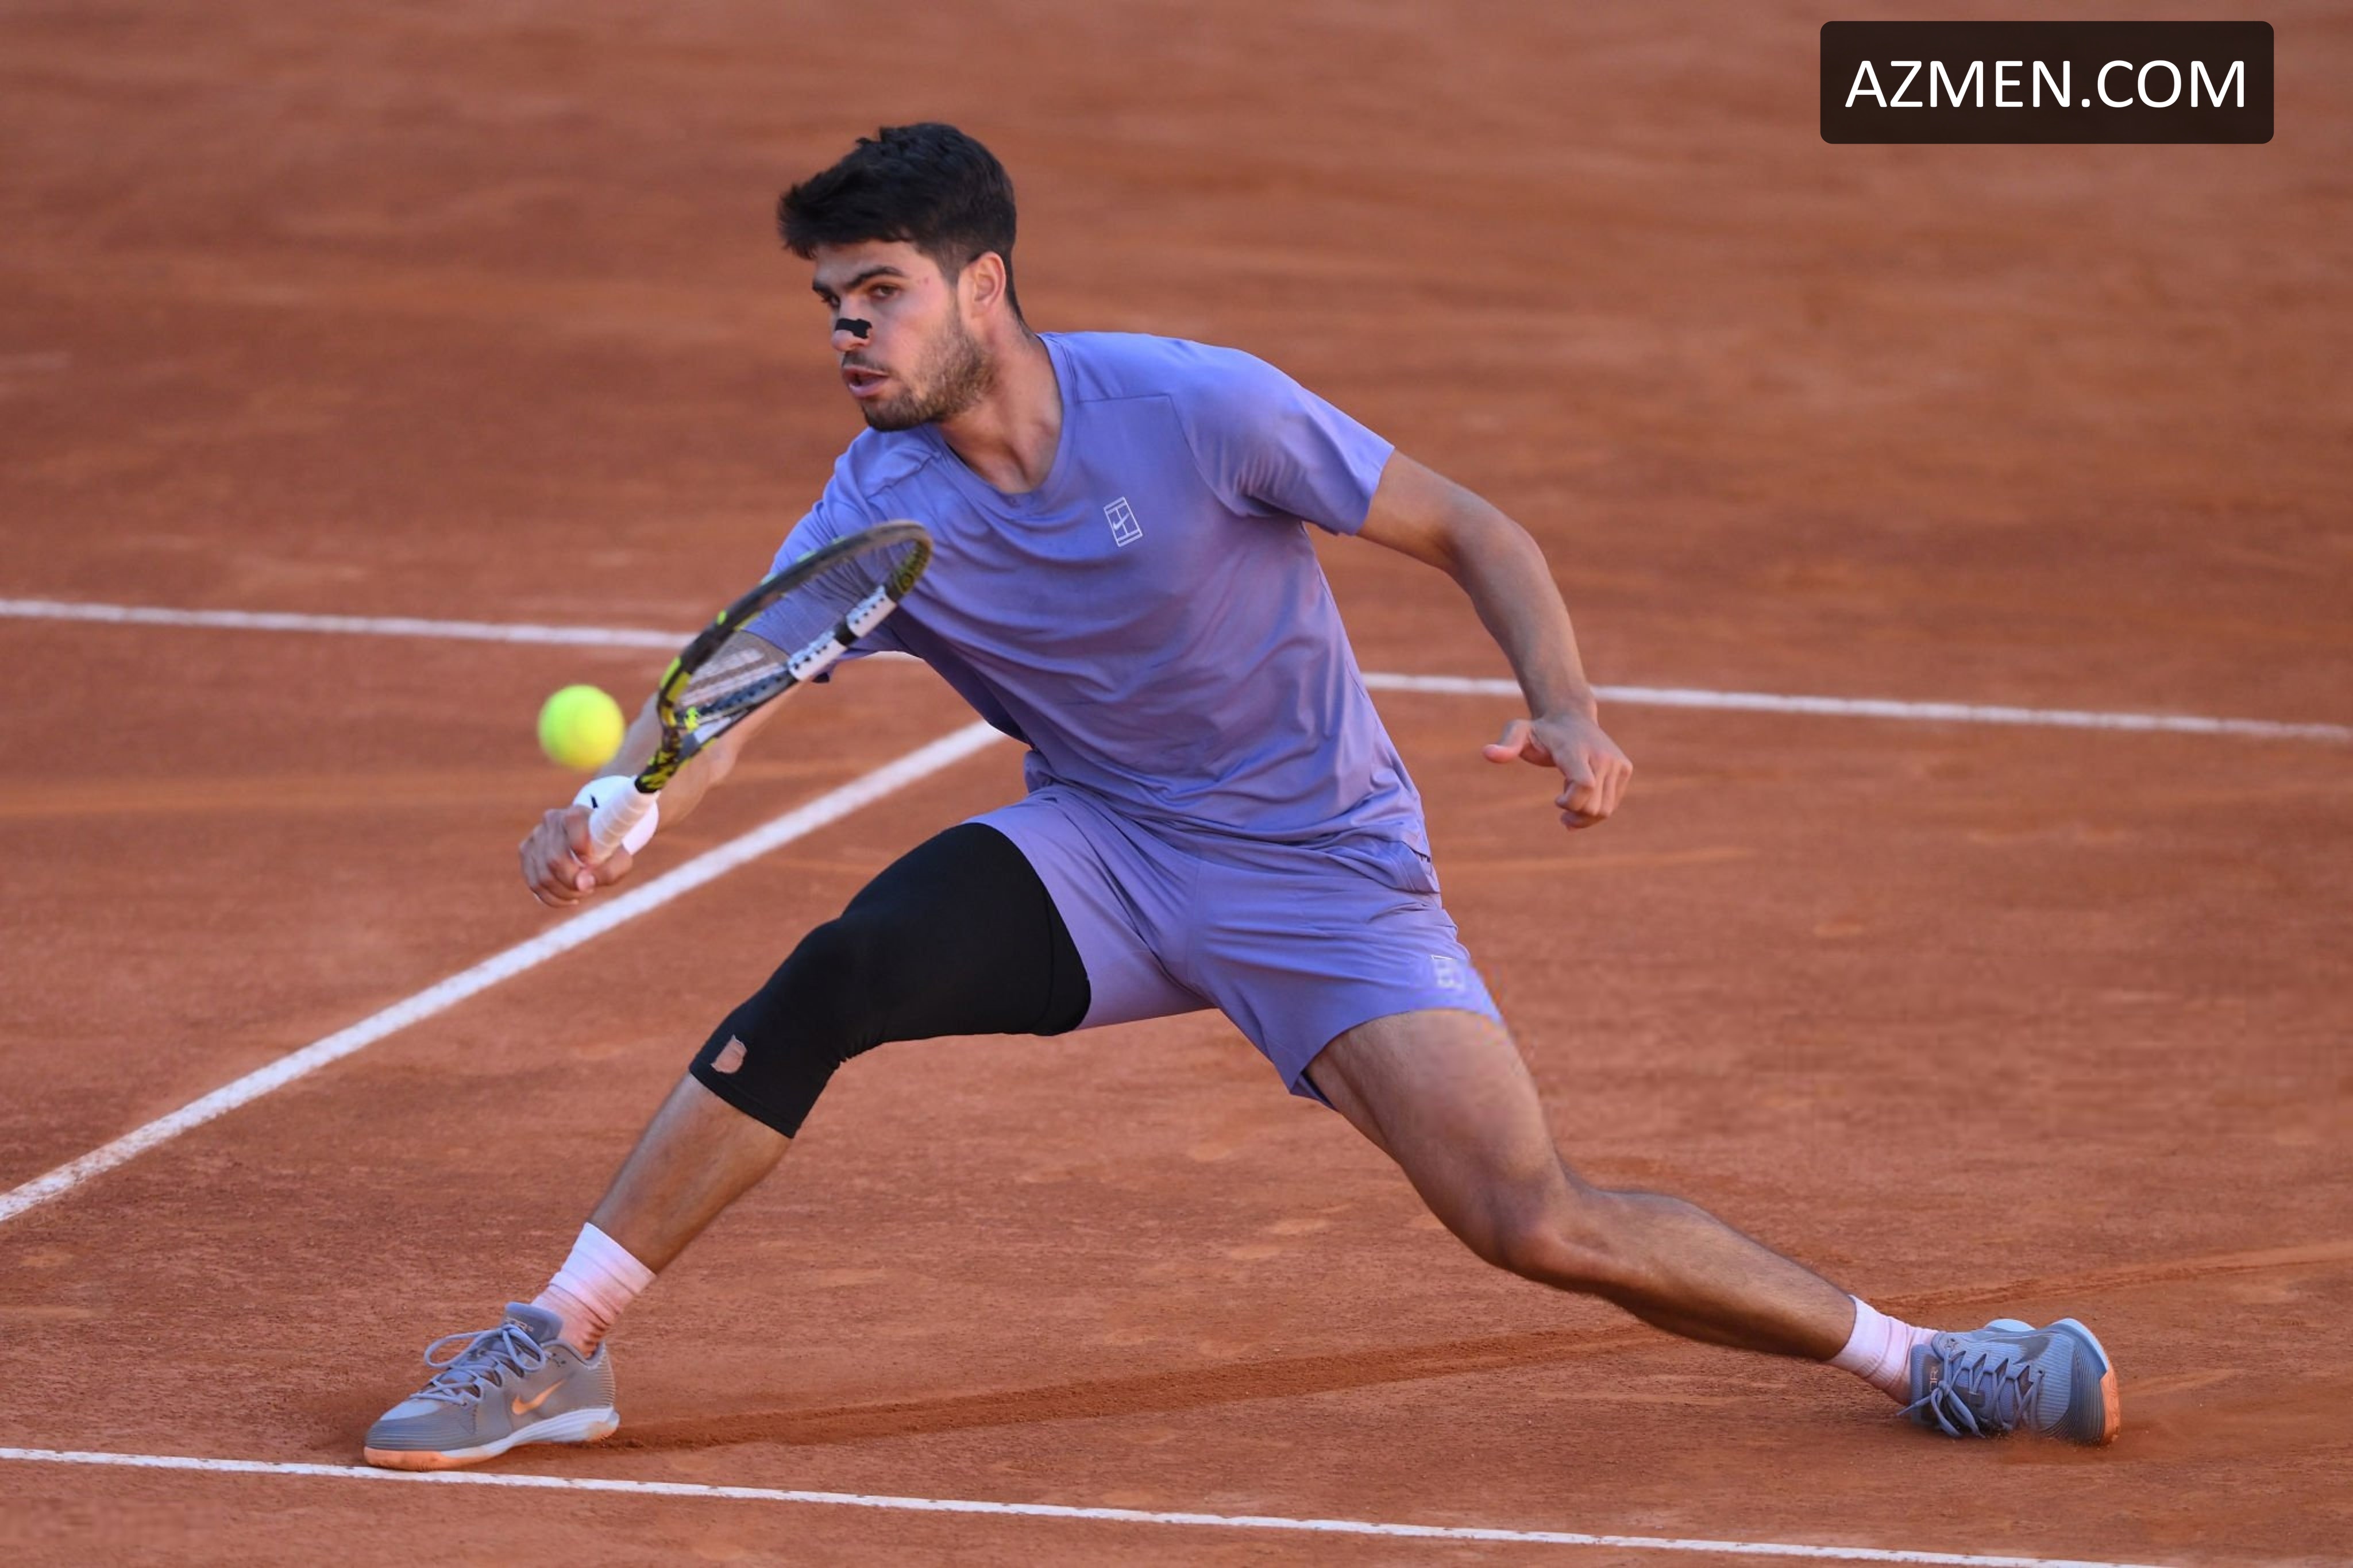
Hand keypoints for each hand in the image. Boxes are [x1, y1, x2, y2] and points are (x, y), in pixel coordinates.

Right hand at [519, 804, 635, 907]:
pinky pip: (533, 883)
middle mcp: (552, 820)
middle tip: (588, 888)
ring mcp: (535, 835)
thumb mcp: (619, 860)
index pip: (572, 823)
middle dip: (573, 882)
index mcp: (577, 814)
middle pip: (555, 859)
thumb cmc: (608, 851)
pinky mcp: (526, 851)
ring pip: (542, 876)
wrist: (591, 844)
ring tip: (581, 891)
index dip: (580, 847)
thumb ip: (609, 871)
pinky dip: (552, 897)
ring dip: (564, 892)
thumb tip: (582, 884)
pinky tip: (568, 897)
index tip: (590, 863)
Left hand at [1481, 711, 1632, 830]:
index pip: (1583, 786)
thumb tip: (1488, 754)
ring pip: (1605, 809)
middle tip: (1559, 803)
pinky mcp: (1625, 769)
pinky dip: (1595, 810)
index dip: (1570, 803)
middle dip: (1574, 813)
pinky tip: (1581, 798)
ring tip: (1569, 803)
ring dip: (1584, 815)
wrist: (1571, 716)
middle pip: (1593, 805)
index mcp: (1577, 751)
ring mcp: (1618, 763)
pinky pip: (1612, 805)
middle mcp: (1603, 756)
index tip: (1556, 801)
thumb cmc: (1542, 730)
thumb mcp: (1519, 732)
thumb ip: (1507, 744)